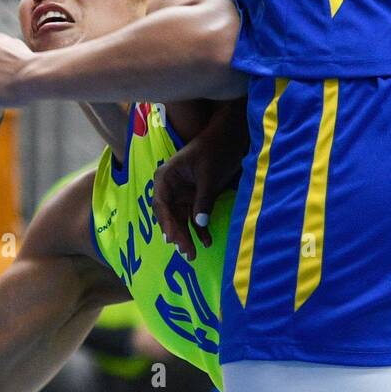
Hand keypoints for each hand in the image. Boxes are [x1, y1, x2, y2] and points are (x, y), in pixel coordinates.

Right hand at [153, 101, 248, 260]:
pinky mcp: (195, 197)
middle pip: (169, 215)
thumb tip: (198, 223)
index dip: (166, 223)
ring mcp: (182, 193)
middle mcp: (170, 187)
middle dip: (177, 234)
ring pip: (180, 219)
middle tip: (187, 252)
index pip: (161, 204)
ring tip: (193, 254)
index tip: (172, 239)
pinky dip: (200, 229)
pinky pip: (194, 216)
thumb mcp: (208, 174)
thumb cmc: (215, 149)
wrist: (229, 137)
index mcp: (166, 176)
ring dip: (187, 236)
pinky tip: (207, 241)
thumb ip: (203, 199)